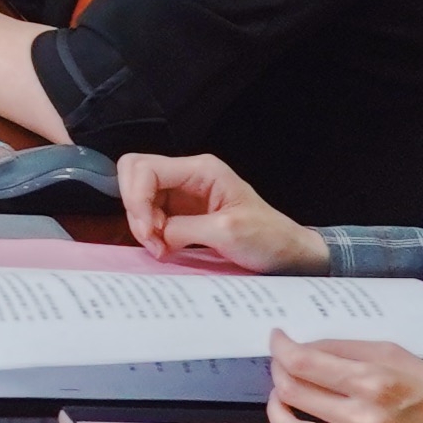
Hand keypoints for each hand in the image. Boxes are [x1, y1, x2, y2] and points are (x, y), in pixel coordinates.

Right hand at [117, 152, 325, 270]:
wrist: (288, 254)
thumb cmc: (268, 238)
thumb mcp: (226, 231)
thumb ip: (182, 228)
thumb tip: (154, 234)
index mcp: (202, 170)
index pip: (145, 168)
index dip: (137, 199)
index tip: (149, 231)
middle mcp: (189, 176)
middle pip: (135, 176)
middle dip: (135, 208)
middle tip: (151, 238)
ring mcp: (183, 194)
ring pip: (139, 197)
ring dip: (142, 224)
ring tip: (161, 248)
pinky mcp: (182, 213)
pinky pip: (151, 215)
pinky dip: (150, 232)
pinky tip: (165, 247)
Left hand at [268, 338, 422, 422]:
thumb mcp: (400, 357)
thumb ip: (349, 350)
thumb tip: (303, 346)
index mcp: (374, 381)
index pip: (303, 362)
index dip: (279, 348)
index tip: (276, 340)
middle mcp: (364, 418)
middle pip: (291, 393)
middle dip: (277, 373)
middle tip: (281, 366)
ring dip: (276, 412)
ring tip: (281, 401)